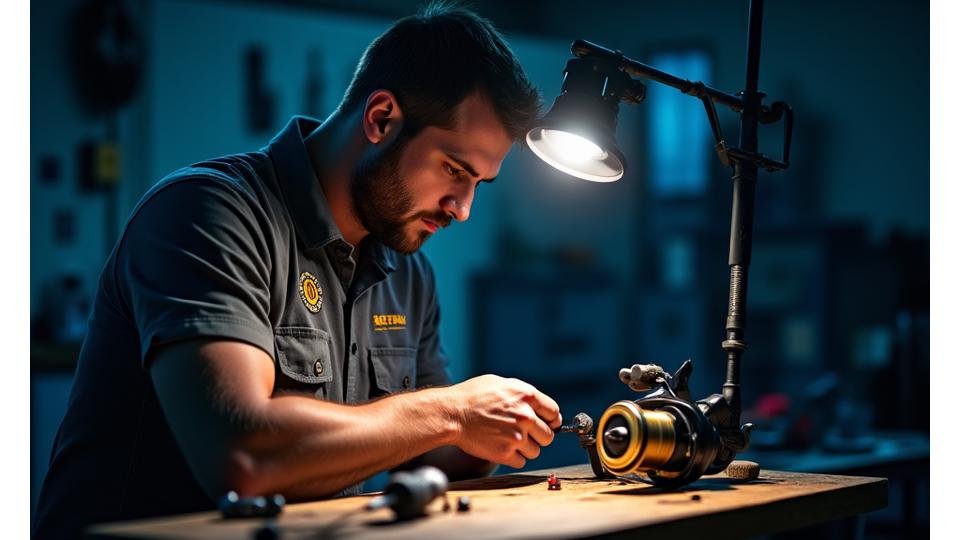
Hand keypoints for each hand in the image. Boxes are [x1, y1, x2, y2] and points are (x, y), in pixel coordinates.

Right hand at [444, 375, 561, 468]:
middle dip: (538, 436)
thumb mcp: (501, 384)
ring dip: (525, 448)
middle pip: (548, 436)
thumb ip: (523, 394)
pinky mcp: (505, 454)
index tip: (546, 424)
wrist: (451, 414)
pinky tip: (501, 446)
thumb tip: (539, 406)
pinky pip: (521, 461)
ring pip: (535, 451)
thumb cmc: (472, 396)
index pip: (554, 413)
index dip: (550, 420)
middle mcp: (526, 416)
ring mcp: (516, 437)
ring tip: (508, 439)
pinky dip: (512, 457)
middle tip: (524, 434)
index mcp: (527, 396)